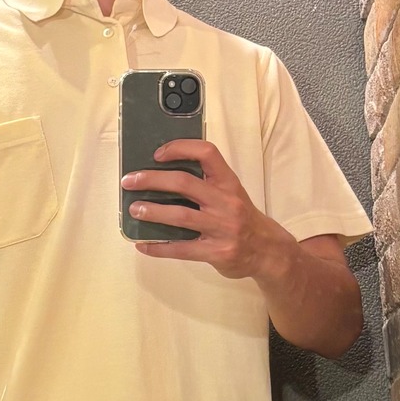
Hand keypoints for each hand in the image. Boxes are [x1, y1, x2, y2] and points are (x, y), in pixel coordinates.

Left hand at [121, 139, 287, 279]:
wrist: (269, 252)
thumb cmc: (243, 218)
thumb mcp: (232, 194)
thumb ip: (206, 185)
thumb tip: (162, 177)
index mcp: (229, 182)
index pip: (207, 153)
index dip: (180, 148)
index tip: (158, 153)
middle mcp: (226, 202)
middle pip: (184, 183)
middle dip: (152, 180)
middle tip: (130, 181)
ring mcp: (222, 228)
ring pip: (180, 216)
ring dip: (152, 211)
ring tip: (134, 210)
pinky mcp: (216, 252)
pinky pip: (182, 249)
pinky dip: (158, 247)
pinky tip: (143, 245)